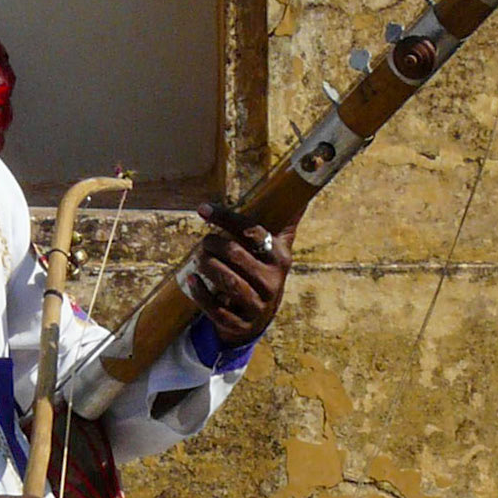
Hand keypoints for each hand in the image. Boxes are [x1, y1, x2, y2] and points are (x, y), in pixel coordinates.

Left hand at [186, 204, 295, 347]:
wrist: (259, 316)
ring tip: (198, 258)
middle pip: (236, 255)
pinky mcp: (241, 324)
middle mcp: (271, 282)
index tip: (203, 209)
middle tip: (204, 241)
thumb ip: (284, 217)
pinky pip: (217, 310)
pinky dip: (200, 293)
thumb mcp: (275, 247)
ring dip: (208, 265)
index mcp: (279, 257)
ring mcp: (257, 305)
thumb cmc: (263, 270)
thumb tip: (305, 172)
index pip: (252, 230)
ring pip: (228, 282)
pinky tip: (191, 279)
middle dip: (214, 244)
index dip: (226, 217)